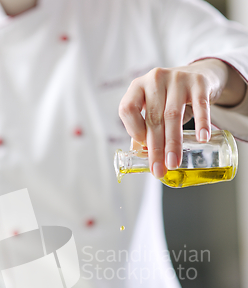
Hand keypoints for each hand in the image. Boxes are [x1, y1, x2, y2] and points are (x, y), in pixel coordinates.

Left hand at [119, 59, 245, 177]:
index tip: (143, 147)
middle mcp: (154, 79)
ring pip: (173, 115)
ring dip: (173, 142)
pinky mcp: (199, 82)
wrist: (198, 76)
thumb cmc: (169, 99)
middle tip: (159, 169)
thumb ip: (145, 130)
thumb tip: (142, 158)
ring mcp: (177, 78)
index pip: (127, 109)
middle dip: (156, 148)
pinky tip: (202, 138)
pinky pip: (200, 105)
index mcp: (137, 87)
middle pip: (153, 118)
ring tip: (173, 162)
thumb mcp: (153, 109)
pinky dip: (201, 123)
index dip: (133, 130)